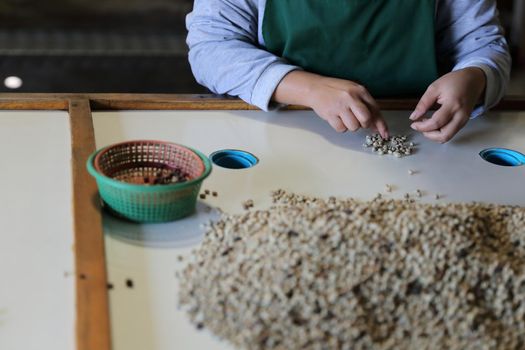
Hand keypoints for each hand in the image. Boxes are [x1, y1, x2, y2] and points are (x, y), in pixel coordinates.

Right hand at [273, 71, 388, 137]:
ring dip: (350, 125)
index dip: (381, 124)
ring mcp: (340, 106)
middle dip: (363, 124)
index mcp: (360, 90)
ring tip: (344, 116)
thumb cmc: (336, 91)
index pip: (375, 109)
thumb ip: (366, 106)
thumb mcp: (353, 92)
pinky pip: (341, 129)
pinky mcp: (330, 114)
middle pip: (365, 120)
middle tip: (356, 120)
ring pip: (354, 127)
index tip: (384, 134)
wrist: (315, 88)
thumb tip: (376, 126)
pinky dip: (340, 127)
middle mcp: (351, 97)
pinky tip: (337, 118)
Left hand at [409, 67, 486, 142]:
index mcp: (453, 104)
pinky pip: (451, 133)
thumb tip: (413, 117)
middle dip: (429, 135)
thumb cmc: (455, 81)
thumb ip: (423, 103)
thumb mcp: (435, 87)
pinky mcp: (464, 122)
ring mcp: (464, 120)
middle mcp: (461, 115)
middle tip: (420, 126)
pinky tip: (434, 124)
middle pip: (444, 136)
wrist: (474, 80)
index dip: (422, 127)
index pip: (436, 123)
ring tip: (426, 124)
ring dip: (434, 135)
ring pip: (448, 137)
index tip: (414, 124)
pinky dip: (440, 132)